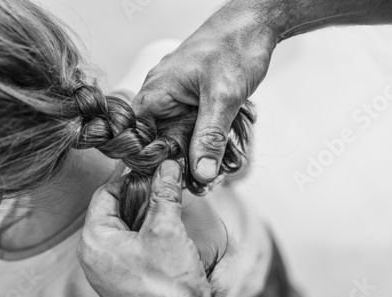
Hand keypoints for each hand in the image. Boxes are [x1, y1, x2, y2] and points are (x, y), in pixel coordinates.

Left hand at [77, 160, 225, 296]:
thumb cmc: (168, 288)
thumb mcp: (167, 230)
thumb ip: (165, 193)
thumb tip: (168, 166)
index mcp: (94, 241)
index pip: (106, 193)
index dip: (131, 179)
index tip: (153, 173)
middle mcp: (94, 257)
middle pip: (115, 210)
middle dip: (142, 200)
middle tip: (166, 194)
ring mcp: (106, 272)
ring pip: (124, 230)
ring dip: (146, 219)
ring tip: (169, 217)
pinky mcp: (121, 281)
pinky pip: (129, 249)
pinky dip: (146, 238)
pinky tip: (166, 240)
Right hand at [132, 4, 278, 182]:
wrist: (254, 23)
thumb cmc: (234, 46)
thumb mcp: (223, 97)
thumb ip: (210, 137)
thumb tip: (201, 173)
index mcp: (156, 91)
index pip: (137, 136)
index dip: (150, 159)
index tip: (172, 176)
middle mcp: (161, 96)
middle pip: (159, 140)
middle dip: (180, 158)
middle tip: (203, 175)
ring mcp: (177, 97)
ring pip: (178, 135)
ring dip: (196, 149)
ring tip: (216, 160)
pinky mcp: (193, 99)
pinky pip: (192, 126)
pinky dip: (206, 137)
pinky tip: (221, 144)